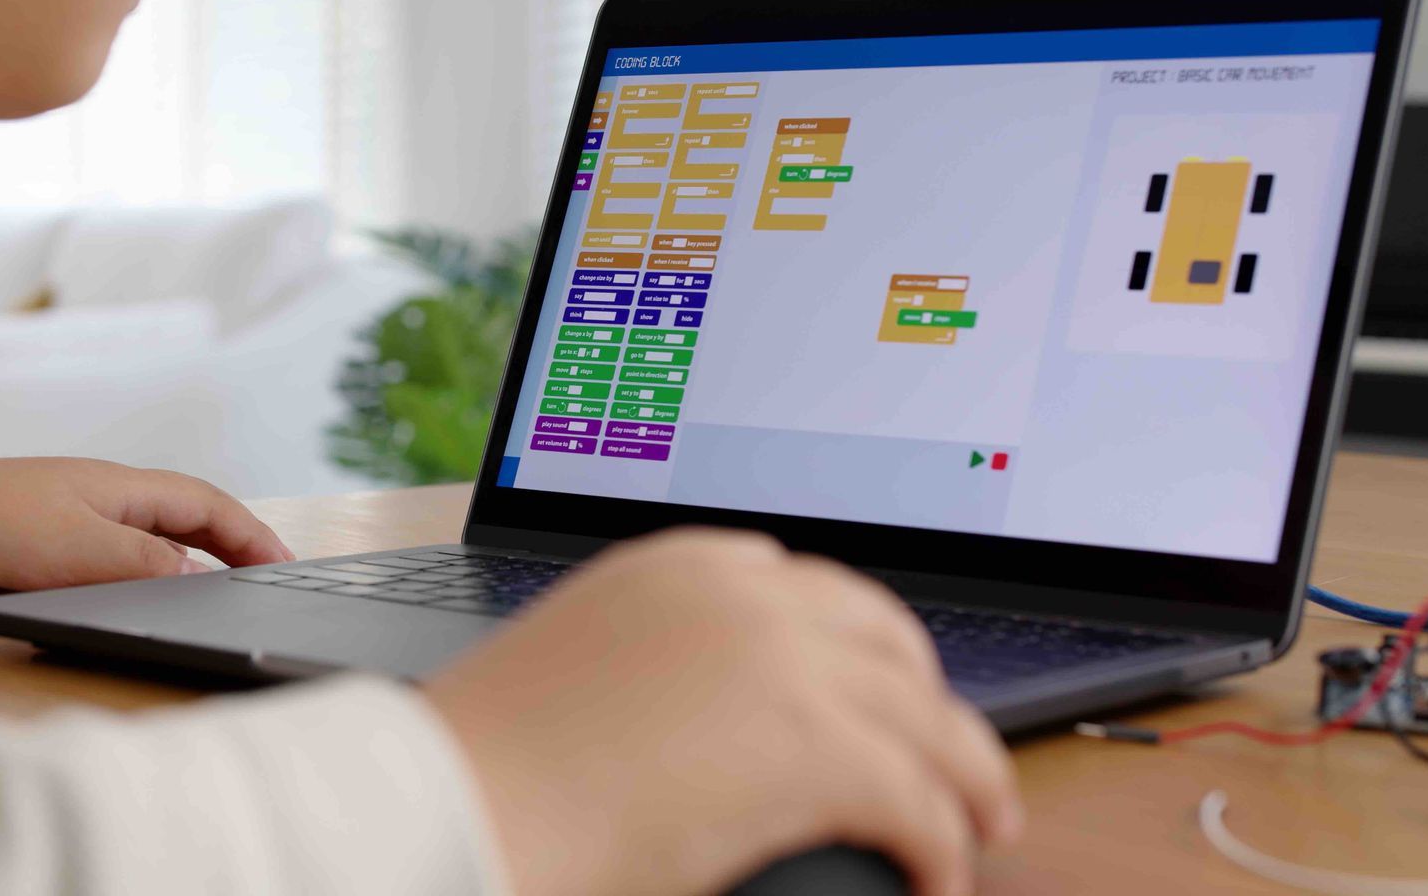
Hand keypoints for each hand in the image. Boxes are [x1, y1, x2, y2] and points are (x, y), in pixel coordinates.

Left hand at [0, 455, 292, 590]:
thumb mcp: (77, 547)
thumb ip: (142, 563)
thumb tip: (195, 576)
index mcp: (122, 487)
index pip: (207, 505)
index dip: (252, 535)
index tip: (287, 566)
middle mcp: (105, 500)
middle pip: (187, 519)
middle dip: (234, 545)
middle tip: (268, 580)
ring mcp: (75, 522)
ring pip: (151, 542)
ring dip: (191, 563)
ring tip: (222, 596)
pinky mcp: (45, 551)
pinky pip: (114, 564)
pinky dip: (145, 581)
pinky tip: (143, 605)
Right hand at [423, 528, 1021, 895]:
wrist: (447, 803)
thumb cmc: (487, 763)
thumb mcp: (584, 677)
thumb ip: (658, 670)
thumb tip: (716, 726)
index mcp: (680, 563)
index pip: (810, 588)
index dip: (859, 650)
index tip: (879, 691)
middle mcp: (743, 590)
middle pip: (885, 636)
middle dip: (927, 699)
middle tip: (949, 760)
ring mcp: (783, 657)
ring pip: (925, 716)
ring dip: (964, 776)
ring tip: (980, 823)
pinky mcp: (811, 742)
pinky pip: (919, 795)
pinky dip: (940, 842)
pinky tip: (934, 876)